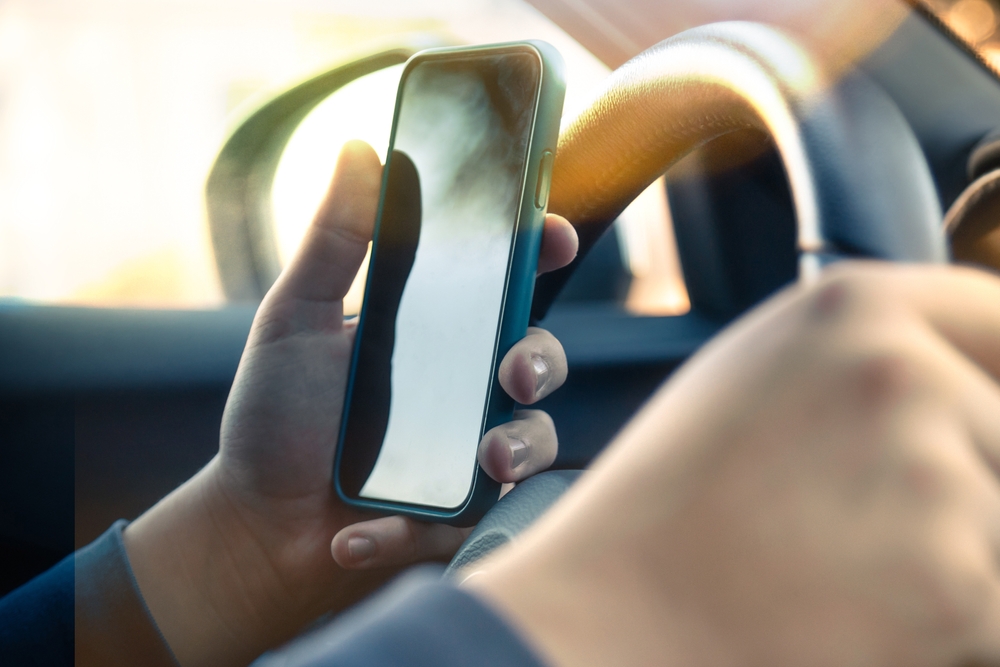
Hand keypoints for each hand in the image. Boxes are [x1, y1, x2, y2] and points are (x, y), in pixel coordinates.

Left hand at [123, 141, 577, 666]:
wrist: (255, 519)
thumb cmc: (275, 416)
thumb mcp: (293, 320)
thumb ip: (333, 242)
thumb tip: (360, 149)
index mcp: (433, 333)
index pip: (503, 284)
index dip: (537, 252)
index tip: (550, 236)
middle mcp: (462, 387)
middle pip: (539, 359)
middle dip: (541, 361)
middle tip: (513, 373)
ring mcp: (466, 451)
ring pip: (535, 441)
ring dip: (519, 450)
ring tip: (484, 464)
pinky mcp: (458, 514)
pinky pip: (471, 519)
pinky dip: (412, 530)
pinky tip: (351, 533)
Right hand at [469, 263, 999, 666]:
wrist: (615, 609)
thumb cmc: (672, 502)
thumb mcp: (758, 377)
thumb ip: (866, 353)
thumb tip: (967, 379)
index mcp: (850, 306)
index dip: (996, 375)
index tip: (986, 417)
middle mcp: (900, 369)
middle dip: (973, 478)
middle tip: (878, 517)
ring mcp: (930, 471)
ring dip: (961, 554)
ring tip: (849, 566)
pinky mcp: (952, 577)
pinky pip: (996, 602)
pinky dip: (950, 619)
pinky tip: (855, 612)